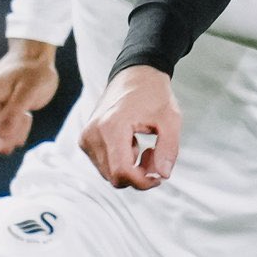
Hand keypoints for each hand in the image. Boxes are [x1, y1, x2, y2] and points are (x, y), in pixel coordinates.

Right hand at [0, 38, 58, 153]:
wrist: (32, 57)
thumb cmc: (34, 73)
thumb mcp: (29, 94)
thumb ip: (11, 119)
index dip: (14, 132)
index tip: (25, 113)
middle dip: (15, 130)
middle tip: (25, 110)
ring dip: (16, 128)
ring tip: (22, 108)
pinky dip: (13, 126)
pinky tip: (18, 111)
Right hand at [80, 64, 181, 188]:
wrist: (134, 75)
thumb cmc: (154, 94)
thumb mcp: (170, 119)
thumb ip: (168, 149)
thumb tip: (163, 175)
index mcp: (111, 126)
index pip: (122, 172)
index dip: (143, 182)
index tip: (159, 176)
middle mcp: (93, 134)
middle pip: (115, 177)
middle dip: (138, 176)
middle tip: (155, 156)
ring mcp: (86, 138)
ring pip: (109, 174)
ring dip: (130, 170)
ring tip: (144, 148)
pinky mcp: (85, 140)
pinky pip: (104, 165)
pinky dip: (121, 163)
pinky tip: (131, 145)